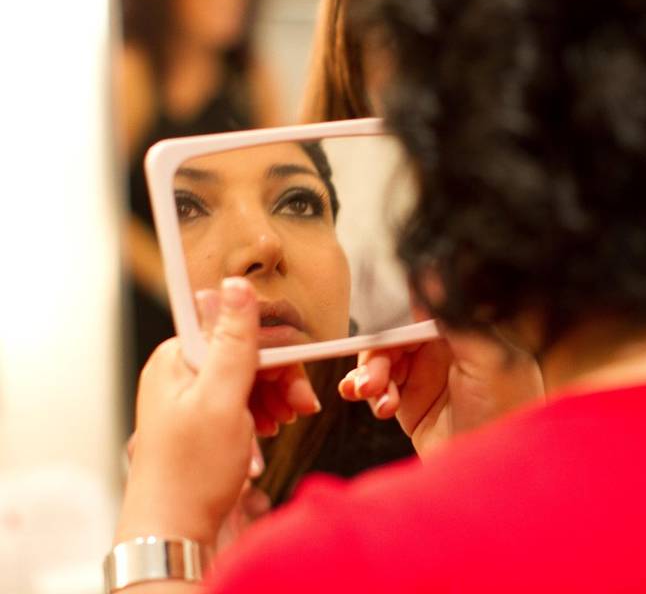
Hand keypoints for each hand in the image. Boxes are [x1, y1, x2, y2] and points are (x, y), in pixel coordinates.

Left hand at [116, 278, 319, 546]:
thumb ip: (233, 341)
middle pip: (245, 356)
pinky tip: (267, 431)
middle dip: (278, 381)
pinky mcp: (200, 420)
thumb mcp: (221, 399)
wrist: (174, 531)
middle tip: (298, 408)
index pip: (239, 332)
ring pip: (247, 379)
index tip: (297, 382)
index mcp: (177, 358)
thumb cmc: (191, 473)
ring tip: (282, 424)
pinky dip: (259, 413)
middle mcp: (180, 373)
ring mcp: (189, 397)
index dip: (276, 356)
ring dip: (272, 398)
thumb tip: (236, 286)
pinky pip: (239, 401)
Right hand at [339, 326, 544, 456]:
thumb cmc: (509, 412)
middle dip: (377, 355)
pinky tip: (372, 403)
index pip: (421, 312)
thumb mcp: (487, 359)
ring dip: (369, 375)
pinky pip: (378, 390)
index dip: (395, 318)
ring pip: (382, 362)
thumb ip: (457, 318)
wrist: (499, 473)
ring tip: (372, 395)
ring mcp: (426, 379)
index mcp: (466, 332)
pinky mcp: (411, 407)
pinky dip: (367, 393)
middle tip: (372, 380)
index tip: (379, 331)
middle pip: (395, 338)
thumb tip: (434, 270)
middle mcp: (444, 352)